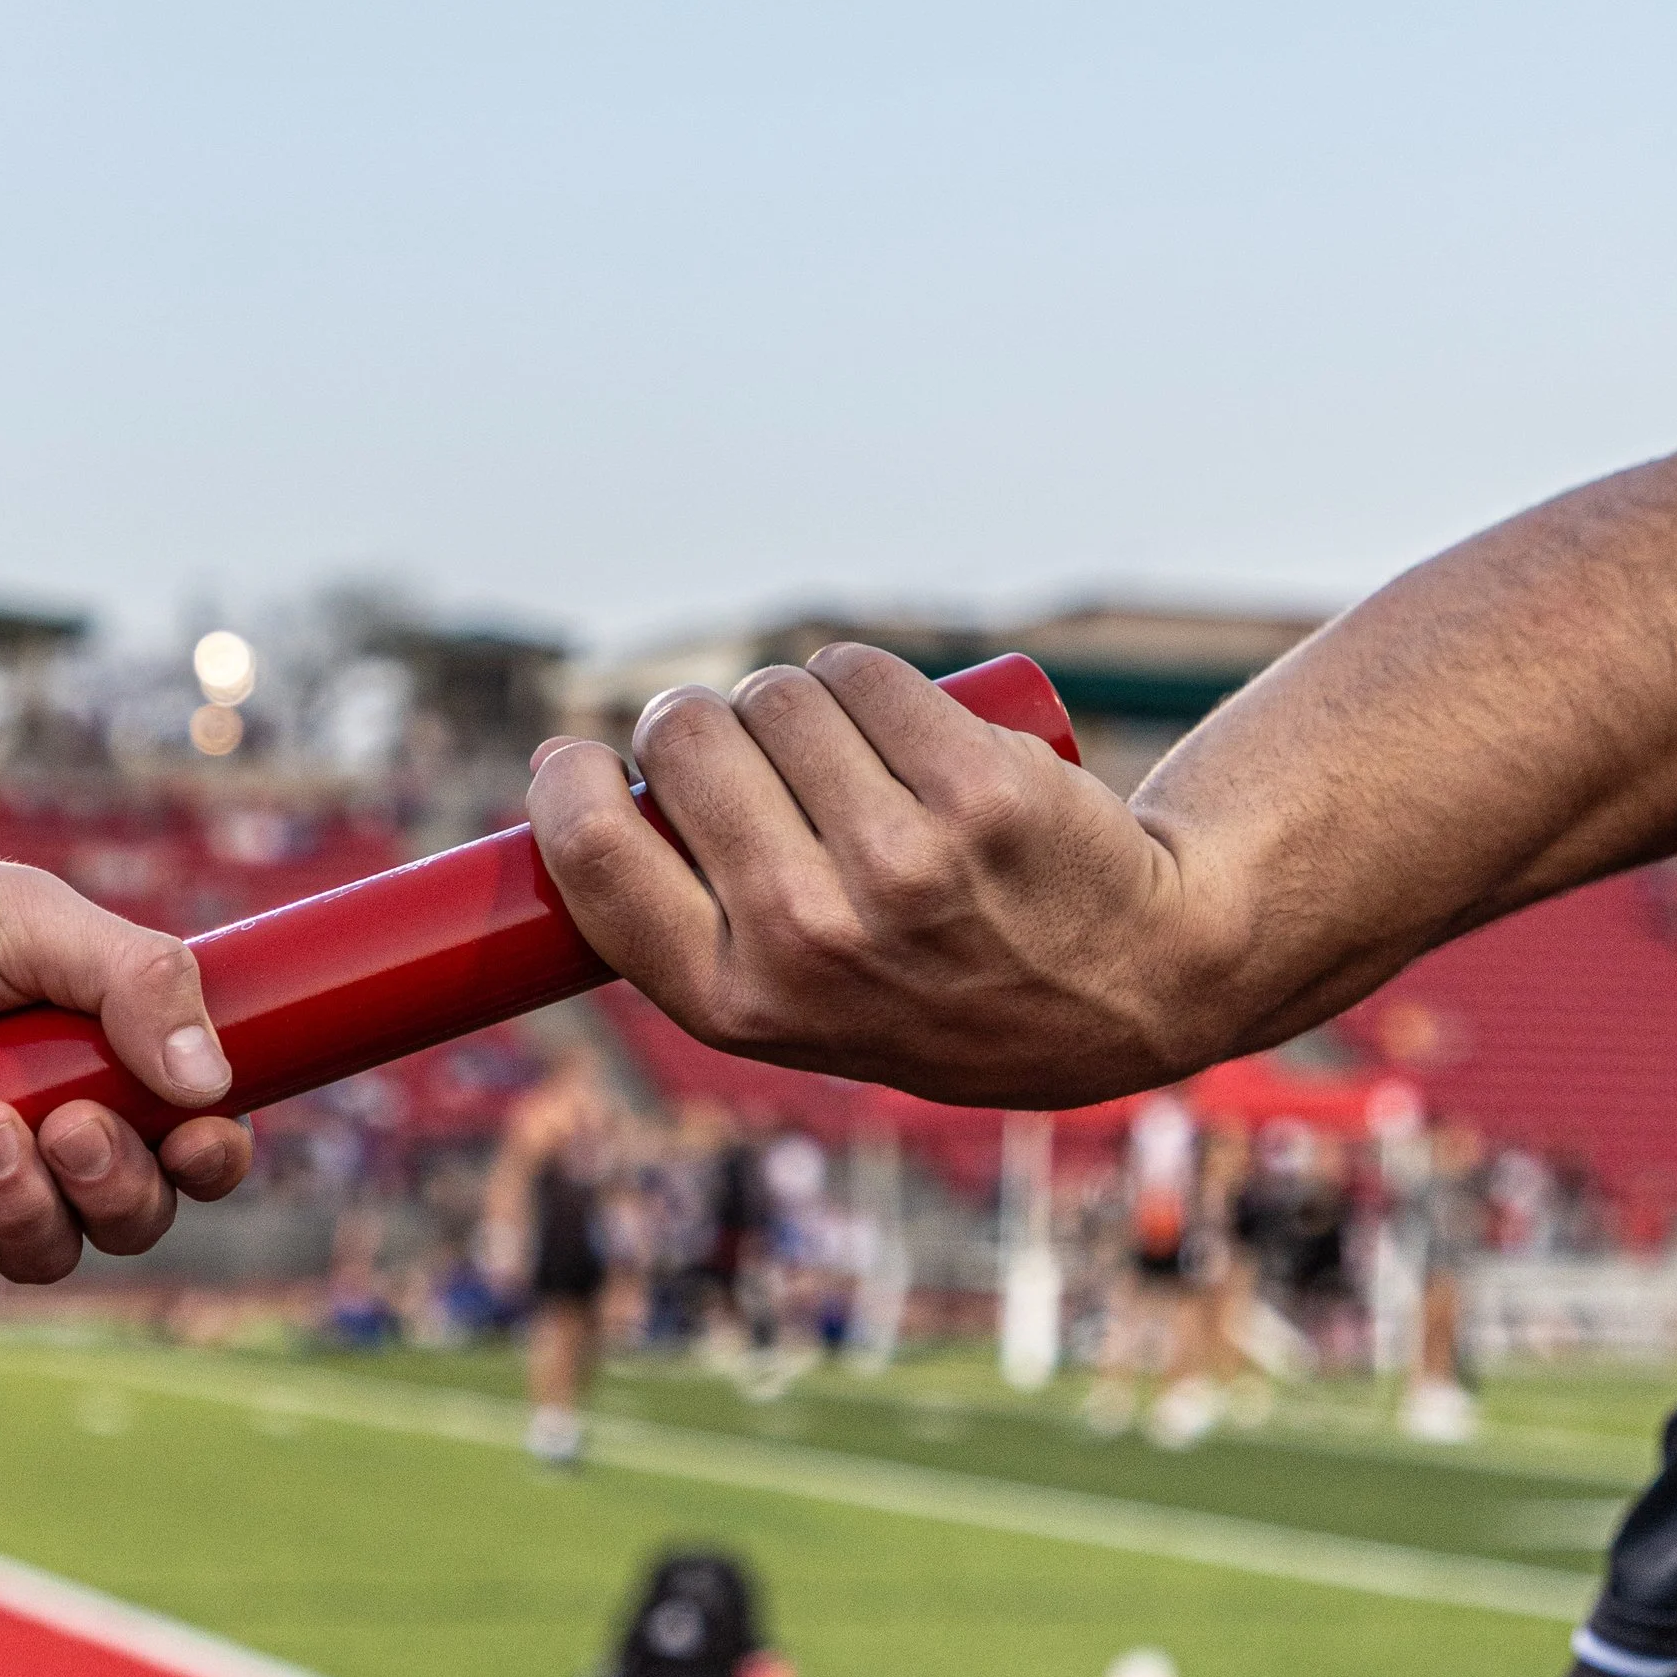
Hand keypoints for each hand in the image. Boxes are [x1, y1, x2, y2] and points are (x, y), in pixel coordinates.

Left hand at [0, 828, 251, 1291]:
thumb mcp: (22, 917)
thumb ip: (134, 981)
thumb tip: (212, 1084)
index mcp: (85, 1048)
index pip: (184, 1131)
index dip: (208, 1153)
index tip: (199, 1137)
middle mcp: (35, 1120)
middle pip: (129, 1211)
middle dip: (113, 1185)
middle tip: (60, 1127)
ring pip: (43, 1252)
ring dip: (26, 1210)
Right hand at [525, 646, 1224, 1108]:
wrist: (1127, 983)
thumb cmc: (925, 980)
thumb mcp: (790, 1004)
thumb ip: (677, 916)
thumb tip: (549, 774)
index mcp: (739, 1005)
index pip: (594, 855)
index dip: (569, 781)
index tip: (583, 757)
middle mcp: (815, 942)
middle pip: (685, 741)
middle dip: (701, 722)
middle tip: (754, 761)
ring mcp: (904, 866)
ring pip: (778, 696)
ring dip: (794, 700)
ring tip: (848, 763)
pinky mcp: (979, 791)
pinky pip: (864, 672)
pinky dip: (868, 678)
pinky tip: (904, 729)